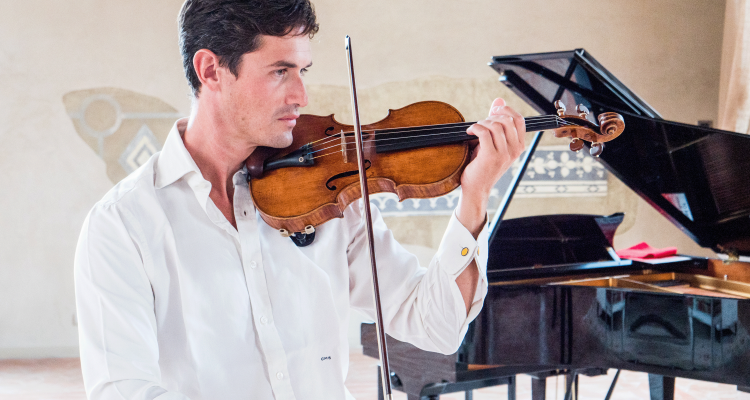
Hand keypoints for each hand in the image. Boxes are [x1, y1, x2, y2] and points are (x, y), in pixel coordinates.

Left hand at [456, 98, 525, 235]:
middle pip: (507, 120)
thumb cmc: (482, 164)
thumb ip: (496, 121)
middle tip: (481, 122)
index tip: (493, 109)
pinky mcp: (490, 157)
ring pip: (495, 126)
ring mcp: (504, 154)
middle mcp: (514, 150)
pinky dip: (475, 128)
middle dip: (491, 116)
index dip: (506, 110)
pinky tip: (469, 132)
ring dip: (482, 123)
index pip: (519, 119)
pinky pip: (484, 133)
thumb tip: (499, 99)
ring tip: (474, 129)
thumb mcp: (493, 142)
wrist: (476, 187)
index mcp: (518, 146)